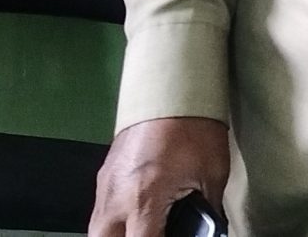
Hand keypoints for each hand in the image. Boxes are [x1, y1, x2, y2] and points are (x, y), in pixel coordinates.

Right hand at [89, 117, 228, 236]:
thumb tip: (209, 228)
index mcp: (143, 199)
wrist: (173, 85)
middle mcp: (117, 195)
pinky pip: (100, 208)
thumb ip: (207, 212)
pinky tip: (133, 218)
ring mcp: (107, 183)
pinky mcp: (106, 172)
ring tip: (141, 231)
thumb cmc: (194, 127)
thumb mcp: (211, 176)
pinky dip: (113, 220)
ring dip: (115, 235)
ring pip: (96, 228)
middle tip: (150, 236)